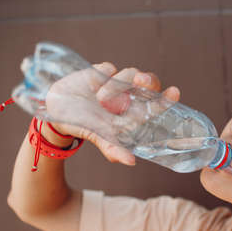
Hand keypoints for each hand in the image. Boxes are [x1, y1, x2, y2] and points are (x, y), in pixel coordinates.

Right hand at [44, 62, 180, 165]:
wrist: (56, 112)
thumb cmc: (84, 126)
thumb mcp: (99, 138)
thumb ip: (113, 149)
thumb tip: (131, 162)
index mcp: (133, 113)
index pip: (156, 105)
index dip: (167, 98)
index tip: (175, 92)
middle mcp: (129, 96)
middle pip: (149, 82)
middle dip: (148, 80)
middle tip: (141, 81)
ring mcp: (117, 82)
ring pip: (130, 74)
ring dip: (115, 86)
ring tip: (100, 97)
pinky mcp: (102, 71)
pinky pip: (109, 68)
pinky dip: (102, 76)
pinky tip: (92, 86)